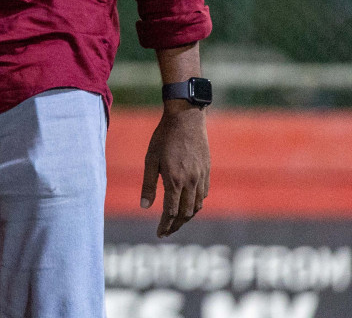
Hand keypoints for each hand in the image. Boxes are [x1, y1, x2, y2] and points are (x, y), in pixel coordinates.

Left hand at [141, 105, 209, 236]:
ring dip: (187, 217)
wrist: (186, 119)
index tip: (159, 234)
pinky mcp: (207, 172)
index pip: (170, 212)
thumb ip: (148, 184)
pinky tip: (189, 205)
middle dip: (175, 226)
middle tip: (166, 232)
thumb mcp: (150, 159)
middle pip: (185, 213)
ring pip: (197, 206)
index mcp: (175, 180)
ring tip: (176, 222)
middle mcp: (190, 182)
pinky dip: (196, 205)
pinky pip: (203, 195)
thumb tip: (144, 207)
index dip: (165, 225)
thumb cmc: (164, 137)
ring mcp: (201, 177)